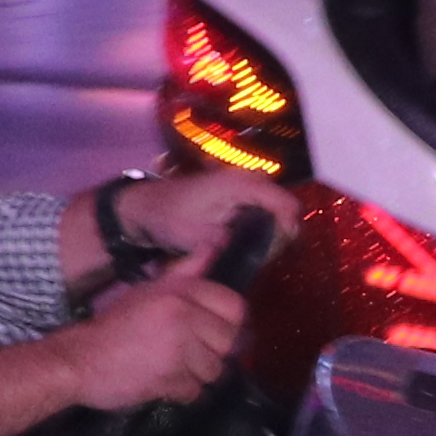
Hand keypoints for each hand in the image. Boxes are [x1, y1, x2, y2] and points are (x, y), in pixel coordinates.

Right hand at [54, 273, 246, 413]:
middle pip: (228, 341)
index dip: (226, 323)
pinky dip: (181, 392)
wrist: (78, 359)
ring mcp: (178, 348)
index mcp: (180, 291)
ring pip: (214, 369)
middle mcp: (183, 315)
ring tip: (172, 369)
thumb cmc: (114, 324)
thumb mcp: (148, 290)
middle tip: (188, 354)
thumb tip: (217, 244)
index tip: (210, 332)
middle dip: (212, 352)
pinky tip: (162, 382)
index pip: (234, 307)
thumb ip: (186, 272)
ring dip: (196, 374)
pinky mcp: (170, 378)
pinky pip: (196, 391)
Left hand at [109, 163, 294, 280]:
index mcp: (241, 185)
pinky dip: (260, 225)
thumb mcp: (200, 237)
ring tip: (256, 252)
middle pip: (284, 205)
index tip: (277, 253)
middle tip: (265, 256)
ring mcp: (243, 184)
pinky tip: (246, 243)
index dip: (289, 230)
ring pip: (274, 207)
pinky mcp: (238, 193)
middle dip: (281, 231)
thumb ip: (233, 242)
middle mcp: (247, 179)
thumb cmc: (169, 218)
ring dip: (271, 229)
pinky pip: (262, 208)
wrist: (146, 207)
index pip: (286, 204)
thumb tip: (260, 253)